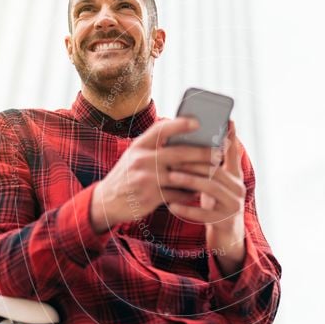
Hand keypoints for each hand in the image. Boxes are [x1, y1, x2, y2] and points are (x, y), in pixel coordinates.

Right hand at [89, 117, 220, 232]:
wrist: (106, 201)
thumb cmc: (127, 175)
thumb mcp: (135, 155)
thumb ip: (154, 145)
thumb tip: (183, 134)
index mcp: (139, 145)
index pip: (161, 129)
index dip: (180, 124)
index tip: (197, 122)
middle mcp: (142, 159)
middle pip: (178, 154)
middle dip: (202, 153)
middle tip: (218, 153)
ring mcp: (146, 179)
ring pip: (181, 176)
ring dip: (199, 175)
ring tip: (213, 173)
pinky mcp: (150, 197)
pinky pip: (176, 194)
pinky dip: (188, 193)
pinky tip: (197, 192)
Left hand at [167, 121, 246, 273]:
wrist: (226, 236)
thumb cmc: (216, 204)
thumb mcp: (217, 183)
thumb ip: (211, 165)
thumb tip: (196, 142)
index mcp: (235, 176)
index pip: (232, 153)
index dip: (230, 137)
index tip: (226, 122)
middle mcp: (238, 188)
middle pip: (216, 169)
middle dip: (194, 161)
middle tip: (173, 154)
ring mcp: (233, 205)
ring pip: (211, 188)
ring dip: (189, 180)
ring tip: (171, 175)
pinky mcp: (224, 221)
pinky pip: (204, 214)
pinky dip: (187, 209)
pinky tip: (172, 205)